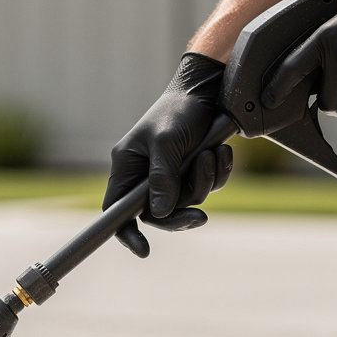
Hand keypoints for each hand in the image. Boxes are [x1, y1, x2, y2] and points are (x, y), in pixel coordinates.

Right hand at [103, 53, 232, 256]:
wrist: (210, 87)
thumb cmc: (180, 109)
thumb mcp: (167, 143)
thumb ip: (162, 178)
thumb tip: (159, 213)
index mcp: (128, 167)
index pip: (117, 210)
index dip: (125, 233)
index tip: (143, 249)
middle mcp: (146, 175)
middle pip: (158, 214)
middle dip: (181, 213)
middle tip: (200, 216)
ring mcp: (171, 174)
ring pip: (186, 202)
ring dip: (204, 183)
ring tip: (210, 154)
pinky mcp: (193, 170)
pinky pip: (206, 188)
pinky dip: (216, 173)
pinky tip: (220, 151)